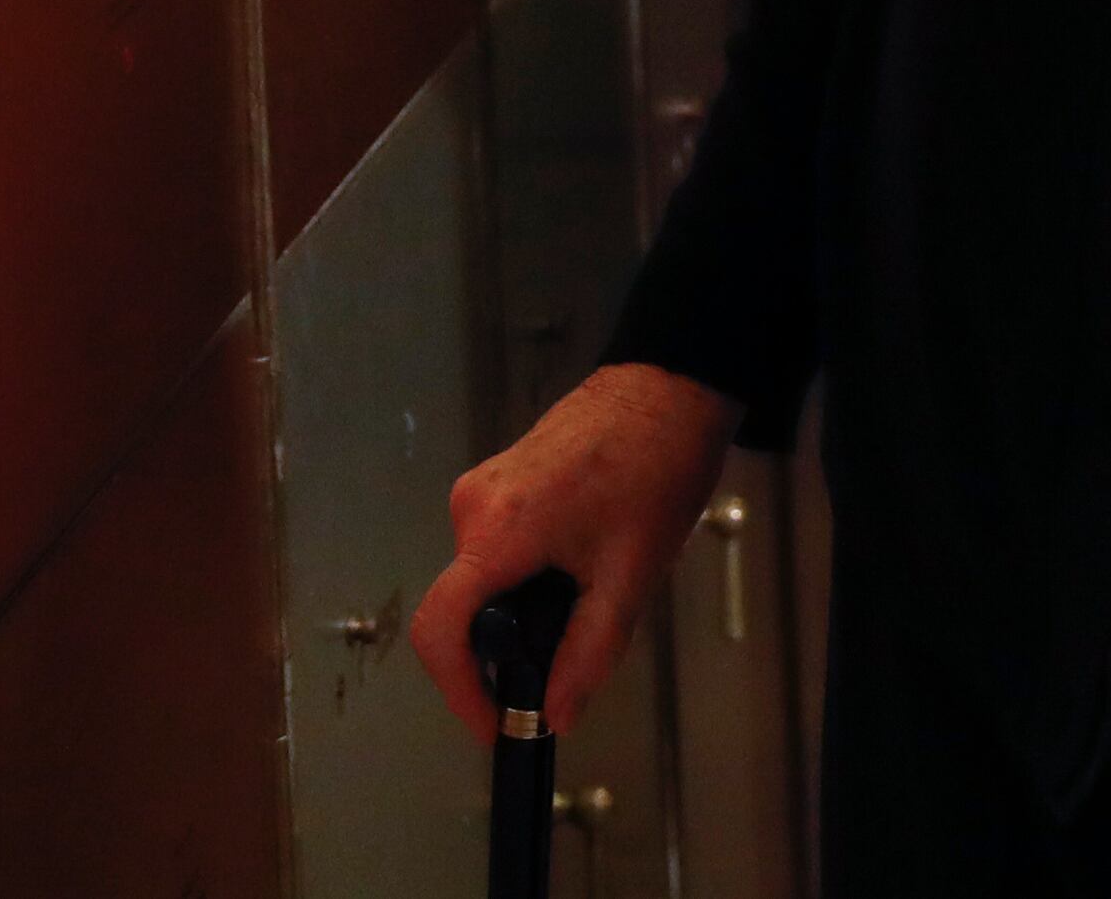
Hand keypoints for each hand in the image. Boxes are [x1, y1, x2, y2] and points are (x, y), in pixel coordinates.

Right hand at [409, 362, 740, 744]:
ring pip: (483, 581)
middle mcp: (472, 507)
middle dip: (507, 649)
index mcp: (496, 530)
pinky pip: (496, 551)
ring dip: (523, 611)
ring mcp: (482, 489)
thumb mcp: (630, 577)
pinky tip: (583, 563)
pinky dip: (526, 578)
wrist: (670, 389)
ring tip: (591, 596)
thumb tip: (555, 715)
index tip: (494, 722)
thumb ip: (587, 654)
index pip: (439, 628)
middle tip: (564, 663)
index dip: (458, 690)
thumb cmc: (657, 470)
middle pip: (464, 609)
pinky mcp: (499, 481)